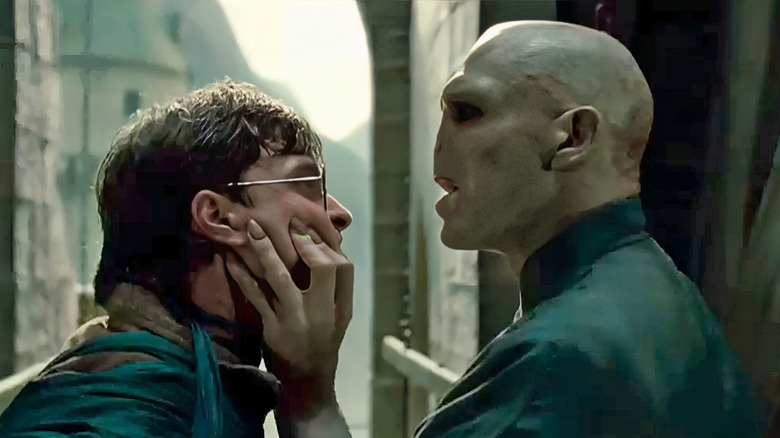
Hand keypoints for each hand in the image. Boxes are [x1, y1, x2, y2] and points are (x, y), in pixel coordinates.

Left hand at [225, 218, 353, 414]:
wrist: (307, 379)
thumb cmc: (323, 341)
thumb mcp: (339, 316)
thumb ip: (335, 287)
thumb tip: (323, 245)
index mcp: (342, 307)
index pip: (343, 267)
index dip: (328, 245)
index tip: (310, 230)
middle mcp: (322, 311)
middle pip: (321, 268)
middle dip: (305, 242)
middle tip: (288, 224)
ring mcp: (296, 319)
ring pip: (280, 277)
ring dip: (265, 249)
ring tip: (252, 228)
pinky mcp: (272, 328)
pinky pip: (255, 296)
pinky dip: (243, 276)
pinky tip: (232, 260)